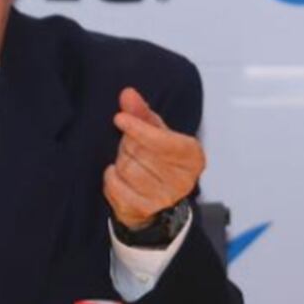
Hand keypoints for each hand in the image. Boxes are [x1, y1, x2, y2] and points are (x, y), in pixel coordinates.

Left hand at [103, 87, 204, 229]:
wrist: (158, 199)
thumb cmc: (159, 159)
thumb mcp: (156, 132)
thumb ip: (142, 112)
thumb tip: (127, 94)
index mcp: (192, 156)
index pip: (163, 141)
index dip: (139, 128)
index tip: (120, 118)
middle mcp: (183, 180)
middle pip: (140, 152)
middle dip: (128, 144)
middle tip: (132, 146)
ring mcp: (163, 198)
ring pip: (126, 169)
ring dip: (120, 161)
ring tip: (130, 161)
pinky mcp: (143, 209)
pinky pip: (115, 186)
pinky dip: (111, 177)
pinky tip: (120, 176)